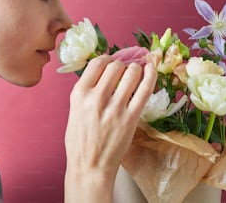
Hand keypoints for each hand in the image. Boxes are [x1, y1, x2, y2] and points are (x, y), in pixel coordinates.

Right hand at [64, 55, 156, 202]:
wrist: (90, 166)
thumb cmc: (80, 142)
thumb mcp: (75, 112)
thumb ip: (87, 92)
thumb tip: (104, 74)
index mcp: (79, 94)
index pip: (97, 63)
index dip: (107, 59)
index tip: (112, 62)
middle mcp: (96, 97)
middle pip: (116, 66)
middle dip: (123, 64)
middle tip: (126, 69)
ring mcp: (115, 108)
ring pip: (132, 73)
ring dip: (136, 68)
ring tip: (137, 71)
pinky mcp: (131, 118)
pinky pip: (145, 89)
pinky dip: (150, 75)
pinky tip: (151, 70)